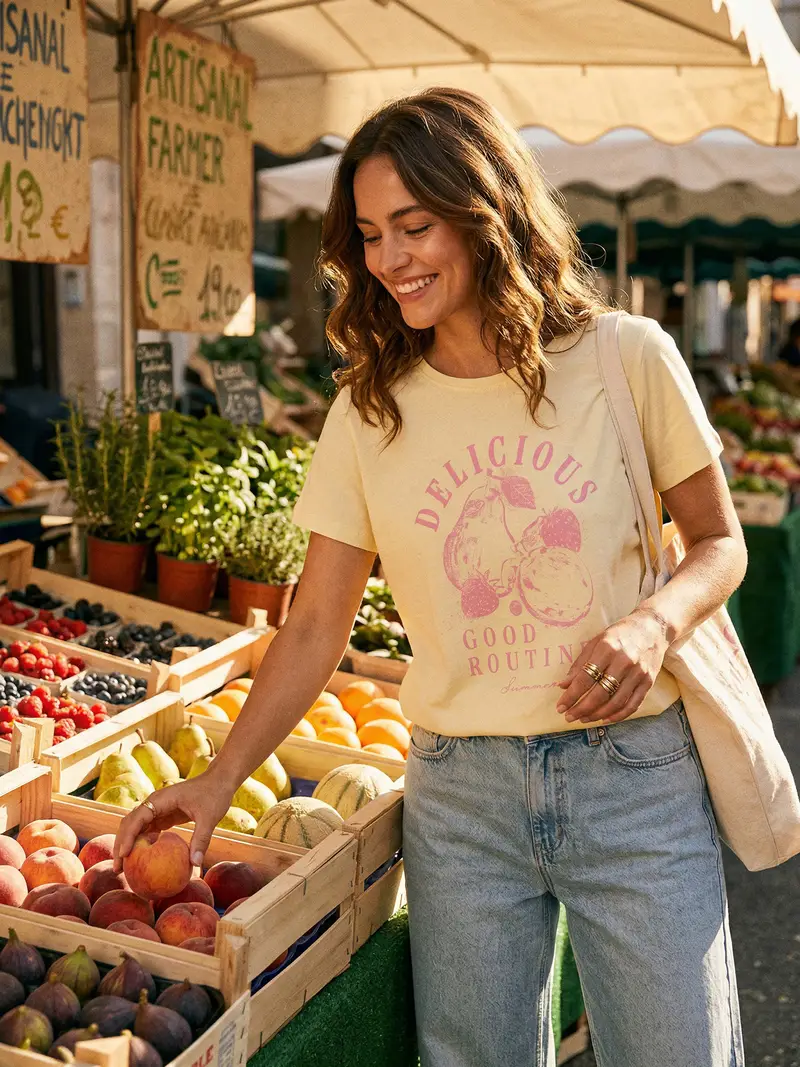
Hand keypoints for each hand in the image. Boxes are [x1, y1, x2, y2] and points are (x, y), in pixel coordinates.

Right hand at [113, 772, 233, 871]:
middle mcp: (154, 803)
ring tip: (124, 868)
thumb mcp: (209, 817)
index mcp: (161, 799)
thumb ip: (201, 839)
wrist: (219, 780)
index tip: (123, 855)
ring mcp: (157, 809)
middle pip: (129, 824)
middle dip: (121, 845)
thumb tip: (195, 864)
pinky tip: (141, 861)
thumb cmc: (215, 794)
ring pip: (135, 828)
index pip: (137, 818)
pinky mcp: (163, 815)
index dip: (128, 836)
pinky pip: (147, 831)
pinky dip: (141, 844)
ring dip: (128, 846)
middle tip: (118, 869)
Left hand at [555, 609, 669, 724]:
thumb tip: (563, 685)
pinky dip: (618, 715)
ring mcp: (639, 673)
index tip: (560, 706)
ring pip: (616, 702)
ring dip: (597, 715)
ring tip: (584, 719)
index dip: (571, 695)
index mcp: (607, 648)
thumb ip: (580, 663)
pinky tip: (605, 719)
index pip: (585, 678)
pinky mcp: (649, 682)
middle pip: (600, 693)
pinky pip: (633, 705)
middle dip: (581, 708)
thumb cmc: (620, 634)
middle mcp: (624, 661)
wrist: (653, 627)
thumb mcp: (596, 641)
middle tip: (569, 716)